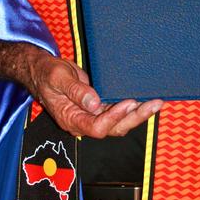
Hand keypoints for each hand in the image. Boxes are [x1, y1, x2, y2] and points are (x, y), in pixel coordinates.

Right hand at [27, 50, 163, 137]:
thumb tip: (95, 103)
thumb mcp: (58, 78)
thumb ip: (76, 91)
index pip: (97, 127)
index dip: (114, 117)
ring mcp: (92, 115)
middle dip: (135, 117)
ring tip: (156, 102)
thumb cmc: (48, 74)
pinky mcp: (98, 106)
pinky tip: (146, 100)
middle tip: (154, 104)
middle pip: (113, 128)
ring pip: (119, 122)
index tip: (128, 102)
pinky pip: (117, 111)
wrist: (43, 71)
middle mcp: (84, 122)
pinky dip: (132, 107)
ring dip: (138, 113)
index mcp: (71, 119)